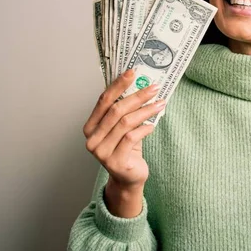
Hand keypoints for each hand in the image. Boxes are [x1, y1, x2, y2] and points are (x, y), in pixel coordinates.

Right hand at [82, 69, 164, 189]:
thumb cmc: (126, 149)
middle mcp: (92, 139)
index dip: (118, 85)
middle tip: (154, 88)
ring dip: (146, 110)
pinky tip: (152, 125)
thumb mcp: (122, 128)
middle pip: (116, 110)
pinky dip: (144, 128)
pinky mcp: (115, 162)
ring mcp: (101, 152)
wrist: (128, 178)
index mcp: (91, 127)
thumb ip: (124, 110)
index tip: (133, 72)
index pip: (103, 100)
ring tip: (160, 104)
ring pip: (126, 123)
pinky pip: (132, 138)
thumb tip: (141, 84)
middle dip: (137, 96)